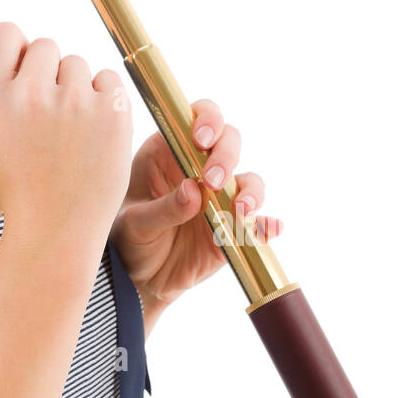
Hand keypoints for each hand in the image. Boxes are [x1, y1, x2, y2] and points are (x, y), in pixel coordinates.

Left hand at [110, 99, 283, 311]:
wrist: (139, 280)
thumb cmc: (128, 238)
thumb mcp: (134, 223)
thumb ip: (162, 208)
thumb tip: (193, 191)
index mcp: (168, 152)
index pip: (196, 117)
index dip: (207, 118)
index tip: (202, 138)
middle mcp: (199, 168)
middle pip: (229, 141)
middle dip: (226, 155)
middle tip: (213, 180)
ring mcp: (220, 197)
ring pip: (249, 180)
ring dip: (250, 190)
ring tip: (241, 209)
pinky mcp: (234, 227)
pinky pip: (258, 223)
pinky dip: (267, 225)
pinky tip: (270, 229)